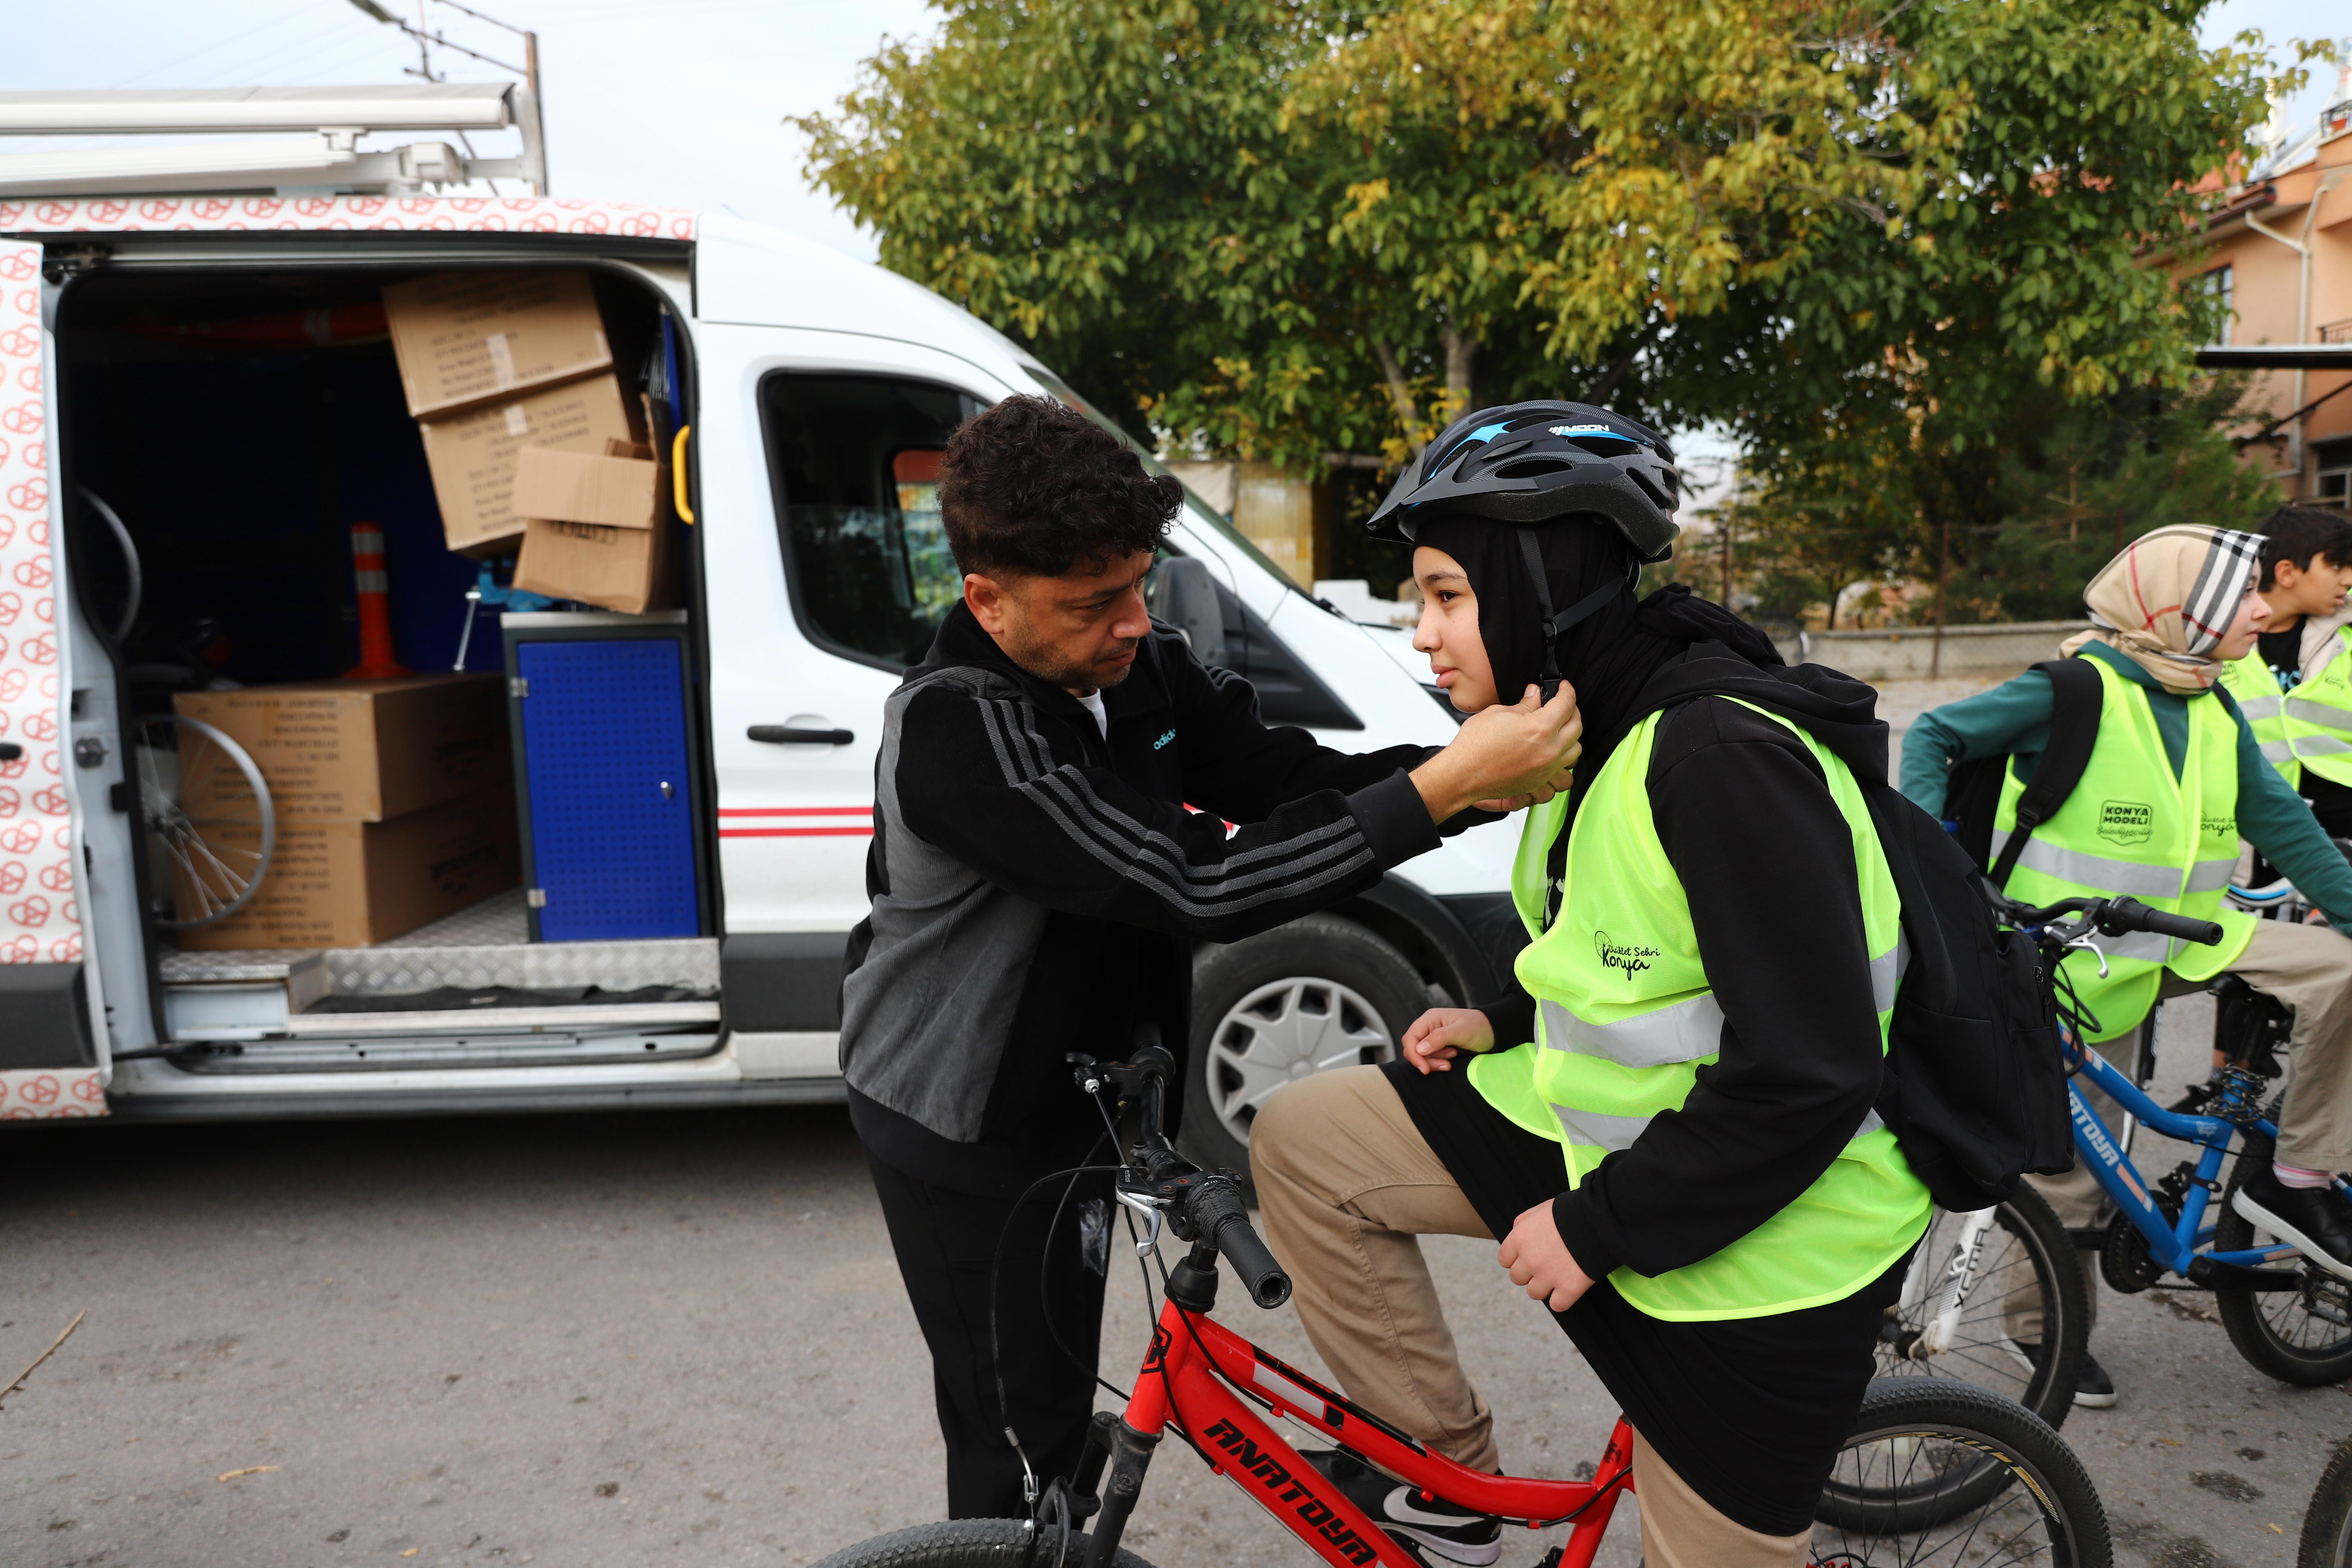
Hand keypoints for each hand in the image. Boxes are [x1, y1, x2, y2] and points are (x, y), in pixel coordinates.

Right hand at [1400, 1008, 1494, 1073]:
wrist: (1493, 1032)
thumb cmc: (1480, 1027)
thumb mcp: (1461, 1031)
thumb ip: (1439, 1038)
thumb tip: (1419, 1049)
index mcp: (1430, 1019)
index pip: (1410, 1038)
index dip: (1414, 1055)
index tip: (1425, 1069)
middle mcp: (1428, 1027)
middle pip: (1413, 1049)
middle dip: (1426, 1060)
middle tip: (1445, 1065)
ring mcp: (1432, 1037)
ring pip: (1421, 1056)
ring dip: (1435, 1061)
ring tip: (1453, 1058)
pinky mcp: (1438, 1047)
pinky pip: (1430, 1058)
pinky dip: (1439, 1062)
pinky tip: (1452, 1059)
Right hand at [1411, 684, 1582, 822]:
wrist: (1463, 774)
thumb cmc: (1475, 745)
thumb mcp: (1499, 713)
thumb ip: (1524, 704)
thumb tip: (1535, 694)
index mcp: (1540, 728)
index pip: (1566, 704)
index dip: (1567, 691)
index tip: (1563, 687)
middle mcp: (1549, 750)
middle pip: (1577, 726)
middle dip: (1572, 711)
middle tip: (1563, 705)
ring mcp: (1546, 769)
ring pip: (1576, 751)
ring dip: (1572, 737)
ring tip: (1561, 730)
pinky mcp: (1540, 783)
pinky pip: (1565, 775)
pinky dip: (1565, 764)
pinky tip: (1554, 756)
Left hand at [1497, 1199, 1594, 1312]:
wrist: (1598, 1221)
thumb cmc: (1569, 1212)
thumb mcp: (1541, 1209)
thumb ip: (1524, 1221)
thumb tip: (1516, 1231)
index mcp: (1520, 1238)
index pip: (1505, 1260)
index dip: (1516, 1259)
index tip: (1527, 1257)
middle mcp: (1529, 1260)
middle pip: (1517, 1278)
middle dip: (1529, 1273)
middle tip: (1544, 1265)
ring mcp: (1548, 1276)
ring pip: (1534, 1293)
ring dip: (1544, 1287)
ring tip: (1557, 1275)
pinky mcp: (1568, 1289)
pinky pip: (1557, 1305)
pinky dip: (1562, 1299)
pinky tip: (1568, 1288)